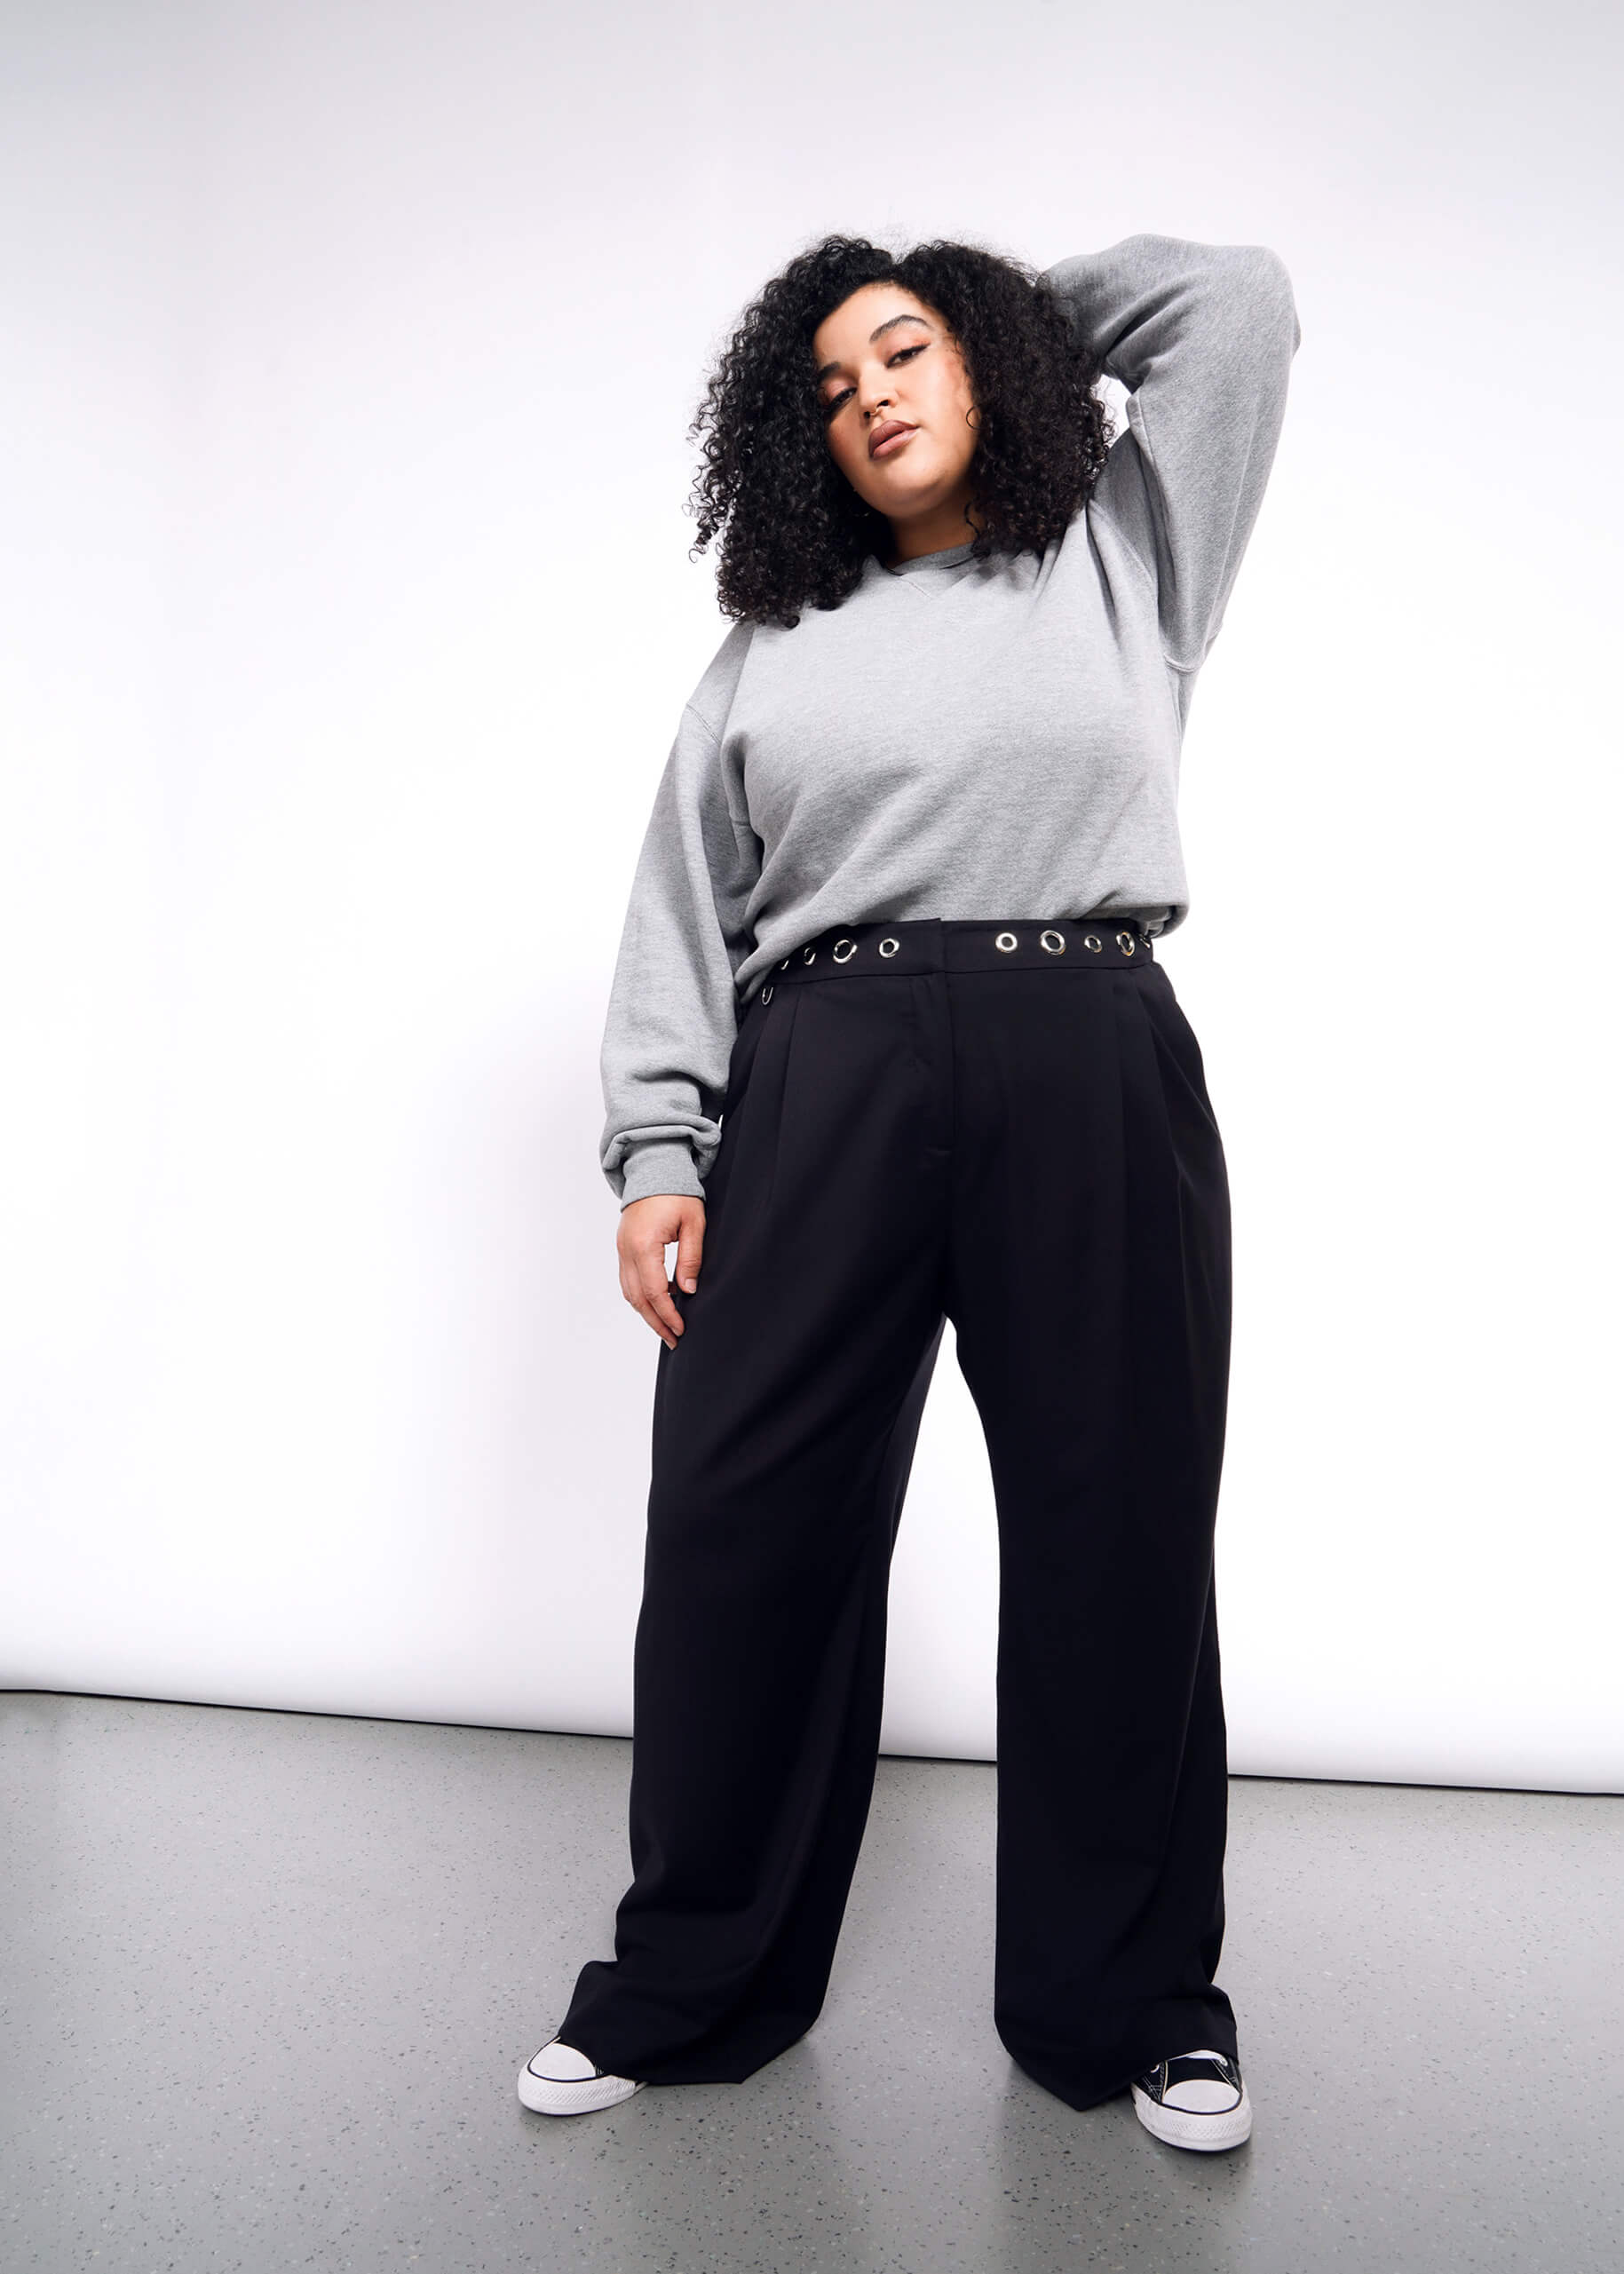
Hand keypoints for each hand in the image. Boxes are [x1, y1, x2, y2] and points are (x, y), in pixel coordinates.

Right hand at [617, 1193, 706, 1348]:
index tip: (681, 1329)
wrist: (653, 1168)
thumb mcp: (693, 1223)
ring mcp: (621, 1249)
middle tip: (674, 1339)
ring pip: (629, 1292)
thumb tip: (688, 1290)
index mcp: (644, 1245)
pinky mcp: (622, 1247)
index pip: (654, 1291)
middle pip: (637, 1298)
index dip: (668, 1314)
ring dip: (646, 1312)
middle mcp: (627, 1250)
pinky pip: (628, 1279)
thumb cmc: (677, 1193)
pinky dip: (641, 1296)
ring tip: (666, 1327)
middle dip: (656, 1321)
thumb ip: (691, 1257)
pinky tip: (659, 1302)